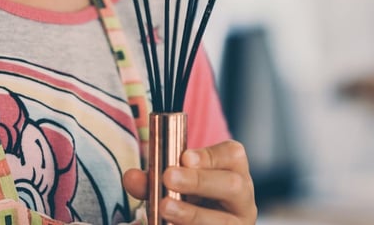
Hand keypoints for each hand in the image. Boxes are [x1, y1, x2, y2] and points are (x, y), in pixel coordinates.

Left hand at [122, 141, 256, 224]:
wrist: (199, 221)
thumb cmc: (189, 197)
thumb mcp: (177, 182)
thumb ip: (155, 177)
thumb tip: (131, 178)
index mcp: (234, 172)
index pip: (233, 155)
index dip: (209, 155)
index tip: (184, 157)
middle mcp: (241, 200)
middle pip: (232, 186)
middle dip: (199, 181)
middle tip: (169, 177)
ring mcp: (236, 224)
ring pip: (223, 221)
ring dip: (191, 214)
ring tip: (163, 207)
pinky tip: (158, 224)